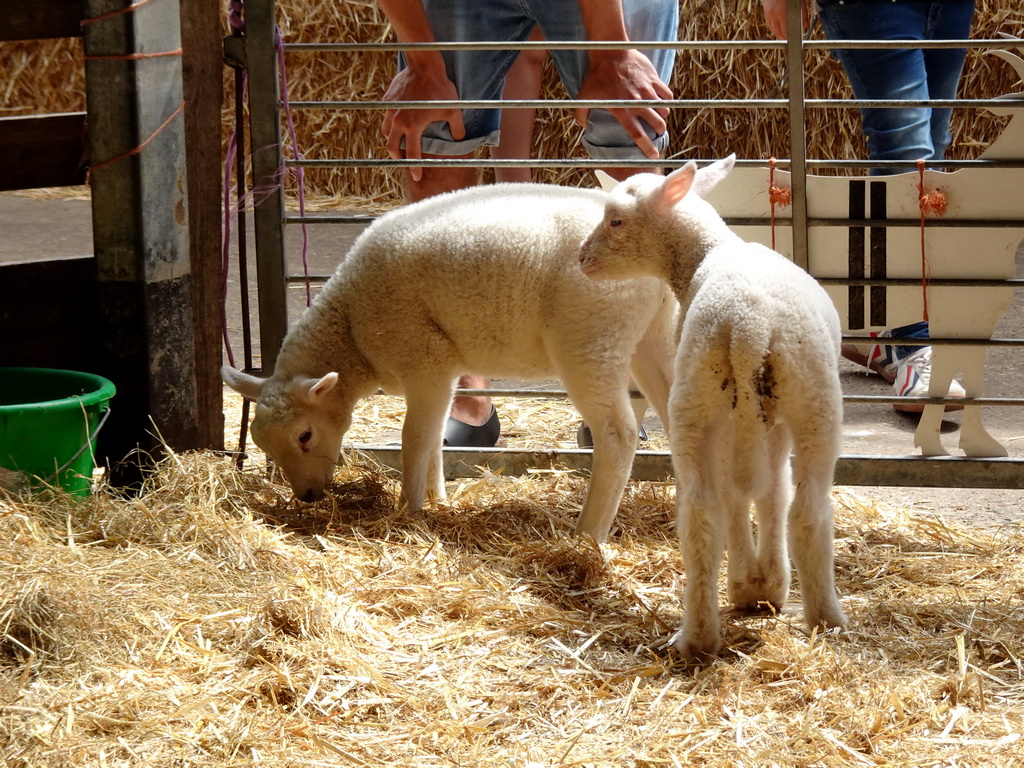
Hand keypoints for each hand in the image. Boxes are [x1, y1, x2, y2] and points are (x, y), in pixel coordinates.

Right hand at [381, 57, 465, 181]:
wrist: (424, 64)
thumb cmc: (440, 88)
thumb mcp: (453, 110)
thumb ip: (457, 129)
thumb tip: (460, 140)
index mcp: (414, 127)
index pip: (412, 154)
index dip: (415, 168)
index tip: (416, 177)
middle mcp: (399, 120)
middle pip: (391, 147)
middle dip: (397, 156)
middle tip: (405, 159)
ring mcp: (391, 110)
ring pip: (386, 132)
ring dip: (392, 140)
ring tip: (401, 142)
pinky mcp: (388, 100)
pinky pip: (386, 117)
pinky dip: (391, 124)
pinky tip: (399, 123)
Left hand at [573, 50, 672, 159]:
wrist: (611, 51)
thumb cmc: (596, 75)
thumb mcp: (583, 96)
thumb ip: (581, 114)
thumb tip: (582, 127)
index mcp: (622, 110)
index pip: (638, 135)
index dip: (647, 148)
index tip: (654, 156)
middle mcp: (637, 102)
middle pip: (656, 124)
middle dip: (659, 131)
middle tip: (657, 132)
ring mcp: (648, 90)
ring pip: (664, 109)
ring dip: (662, 115)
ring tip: (657, 114)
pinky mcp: (654, 79)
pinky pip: (667, 94)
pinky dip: (666, 99)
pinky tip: (661, 100)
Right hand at [762, 0, 808, 40]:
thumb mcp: (800, 2)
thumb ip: (803, 14)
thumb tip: (805, 25)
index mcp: (782, 13)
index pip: (785, 31)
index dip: (789, 37)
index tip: (794, 38)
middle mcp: (773, 14)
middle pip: (777, 32)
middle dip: (783, 36)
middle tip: (788, 38)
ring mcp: (768, 13)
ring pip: (772, 29)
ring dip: (777, 32)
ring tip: (783, 34)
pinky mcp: (765, 11)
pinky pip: (769, 23)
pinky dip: (773, 26)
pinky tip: (778, 26)